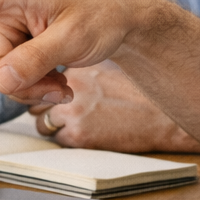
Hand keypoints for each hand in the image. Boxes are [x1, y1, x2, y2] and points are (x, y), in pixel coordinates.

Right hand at [0, 0, 158, 104]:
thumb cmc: (98, 15)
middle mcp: (2, 15)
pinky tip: (57, 83)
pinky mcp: (13, 53)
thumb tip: (2, 79)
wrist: (116, 21)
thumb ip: (37, 58)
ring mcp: (6, 36)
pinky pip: (7, 83)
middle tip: (57, 83)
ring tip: (61, 81)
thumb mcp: (74, 37)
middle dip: (20, 82)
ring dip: (30, 88)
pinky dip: (33, 89)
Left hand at [23, 62, 199, 152]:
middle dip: (44, 101)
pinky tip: (83, 130)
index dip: (47, 79)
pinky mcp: (79, 136)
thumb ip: (85, 62)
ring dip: (52, 120)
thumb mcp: (108, 66)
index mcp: (80, 67)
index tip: (52, 82)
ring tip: (73, 118)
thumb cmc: (138, 91)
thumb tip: (66, 62)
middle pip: (38, 96)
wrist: (161, 118)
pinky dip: (64, 136)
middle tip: (60, 103)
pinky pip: (56, 138)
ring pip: (42, 119)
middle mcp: (73, 87)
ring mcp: (74, 113)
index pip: (44, 71)